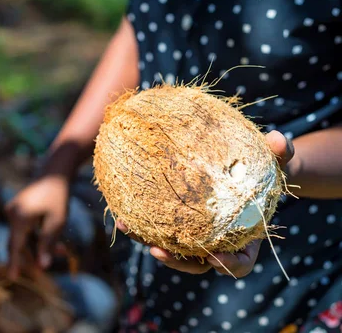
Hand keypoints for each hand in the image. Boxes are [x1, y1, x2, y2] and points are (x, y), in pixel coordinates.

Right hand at [5, 175, 69, 278]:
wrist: (54, 173)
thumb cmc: (58, 197)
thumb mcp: (57, 222)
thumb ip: (48, 244)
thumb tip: (43, 266)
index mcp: (19, 217)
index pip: (15, 245)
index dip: (15, 263)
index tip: (13, 278)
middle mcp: (12, 213)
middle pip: (19, 242)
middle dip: (32, 256)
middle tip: (42, 271)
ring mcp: (13, 210)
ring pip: (24, 235)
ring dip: (40, 245)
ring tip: (62, 251)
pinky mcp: (17, 208)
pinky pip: (25, 227)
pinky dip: (38, 235)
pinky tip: (56, 242)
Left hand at [117, 130, 294, 276]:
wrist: (249, 171)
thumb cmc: (266, 170)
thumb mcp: (278, 161)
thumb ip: (281, 153)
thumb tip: (278, 138)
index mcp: (245, 239)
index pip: (238, 262)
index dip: (227, 264)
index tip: (214, 258)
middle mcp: (217, 243)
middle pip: (196, 263)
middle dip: (176, 261)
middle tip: (158, 250)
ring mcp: (195, 235)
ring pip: (171, 247)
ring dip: (147, 240)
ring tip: (126, 225)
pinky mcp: (177, 222)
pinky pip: (158, 227)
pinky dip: (140, 221)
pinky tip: (120, 208)